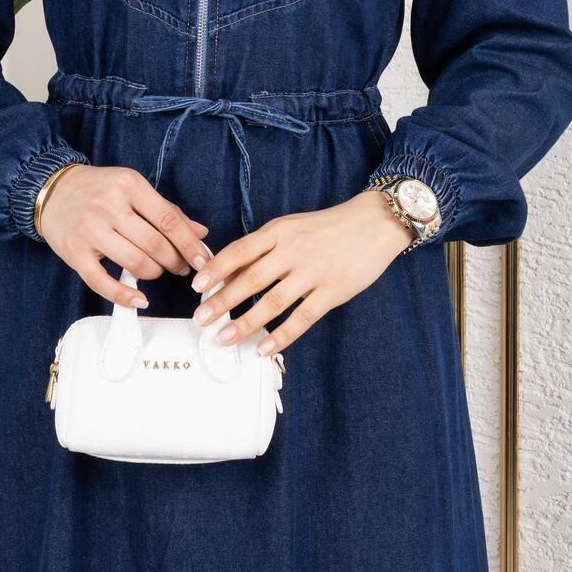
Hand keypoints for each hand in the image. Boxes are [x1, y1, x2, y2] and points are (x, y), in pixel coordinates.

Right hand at [36, 165, 210, 308]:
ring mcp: (89, 230)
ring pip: (134, 262)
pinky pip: (102, 282)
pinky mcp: (74, 253)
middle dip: (174, 261)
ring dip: (154, 273)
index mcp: (129, 185)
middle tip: (181, 268)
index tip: (203, 260)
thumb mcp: (133, 188)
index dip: (189, 244)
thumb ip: (166, 210)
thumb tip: (201, 233)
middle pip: (154, 244)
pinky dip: (124, 295)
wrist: (51, 190)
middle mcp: (108, 206)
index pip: (168, 220)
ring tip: (158, 271)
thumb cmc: (98, 189)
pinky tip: (140, 299)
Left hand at [189, 188, 411, 357]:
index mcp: (280, 231)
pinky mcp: (333, 291)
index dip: (216, 268)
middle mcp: (294, 250)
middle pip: (251, 278)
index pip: (241, 250)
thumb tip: (230, 271)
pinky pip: (303, 317)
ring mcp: (314, 272)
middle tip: (200, 319)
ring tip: (224, 337)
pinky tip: (264, 348)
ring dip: (246, 322)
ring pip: (273, 302)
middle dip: (222, 300)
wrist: (375, 223)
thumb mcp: (292, 226)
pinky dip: (282, 336)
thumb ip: (265, 247)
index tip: (196, 286)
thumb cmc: (328, 227)